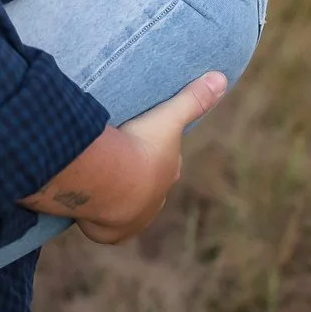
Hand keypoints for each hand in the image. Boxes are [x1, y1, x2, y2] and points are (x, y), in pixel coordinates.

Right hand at [25, 71, 226, 243]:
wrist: (112, 183)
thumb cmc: (141, 148)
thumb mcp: (169, 118)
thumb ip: (193, 99)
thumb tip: (223, 77)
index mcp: (167, 173)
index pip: (168, 164)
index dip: (157, 155)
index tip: (145, 145)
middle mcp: (153, 201)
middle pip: (147, 188)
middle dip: (137, 180)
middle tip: (119, 164)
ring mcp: (132, 220)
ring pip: (125, 209)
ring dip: (115, 199)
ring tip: (99, 185)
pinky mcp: (110, 233)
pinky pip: (103, 228)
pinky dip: (97, 220)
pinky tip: (87, 209)